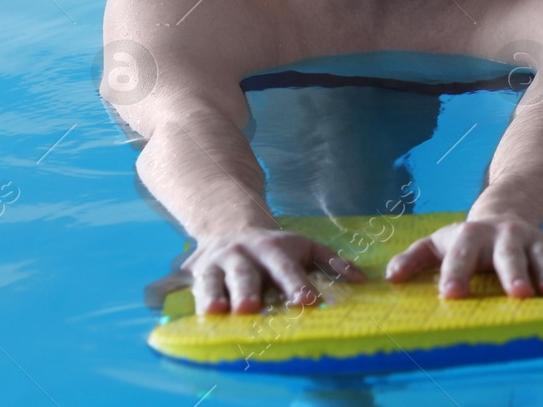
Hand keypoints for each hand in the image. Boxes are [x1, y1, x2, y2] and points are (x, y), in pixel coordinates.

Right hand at [183, 228, 365, 314]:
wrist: (227, 225)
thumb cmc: (274, 247)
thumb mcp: (304, 247)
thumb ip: (331, 263)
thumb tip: (362, 282)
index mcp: (273, 250)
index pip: (287, 269)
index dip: (296, 284)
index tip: (306, 301)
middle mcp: (242, 256)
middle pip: (245, 275)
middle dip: (247, 291)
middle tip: (250, 309)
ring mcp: (213, 265)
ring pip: (211, 281)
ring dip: (211, 296)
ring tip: (215, 312)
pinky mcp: (189, 275)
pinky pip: (184, 288)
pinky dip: (180, 300)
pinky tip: (181, 316)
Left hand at [384, 213, 542, 298]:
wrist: (505, 213)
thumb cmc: (466, 239)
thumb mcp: (438, 242)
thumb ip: (413, 258)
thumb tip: (390, 278)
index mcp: (473, 236)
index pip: (461, 256)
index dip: (455, 274)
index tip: (450, 297)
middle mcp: (507, 237)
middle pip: (510, 256)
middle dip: (514, 275)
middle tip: (517, 296)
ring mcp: (536, 242)